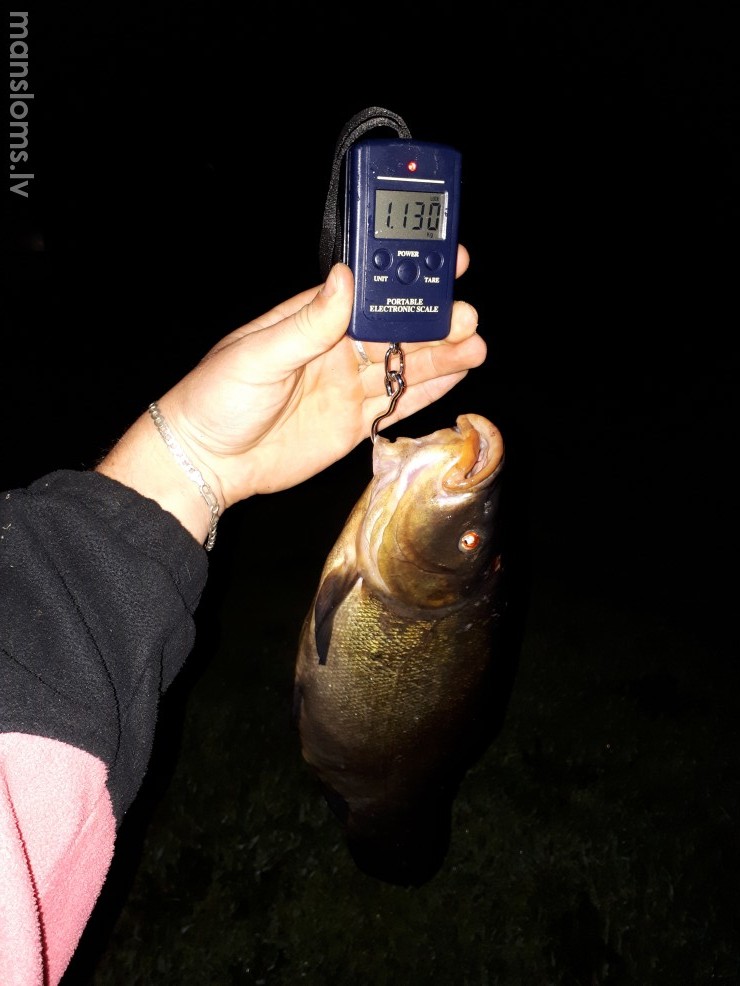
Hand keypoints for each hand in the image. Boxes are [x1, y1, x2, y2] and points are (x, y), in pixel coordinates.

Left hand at [97, 250, 484, 542]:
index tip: (442, 265)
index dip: (404, 281)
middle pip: (395, 330)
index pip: (368, 294)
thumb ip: (307, 324)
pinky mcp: (353, 424)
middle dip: (434, 321)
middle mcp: (336, 350)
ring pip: (404, 366)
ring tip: (476, 344)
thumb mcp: (258, 356)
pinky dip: (429, 390)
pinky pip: (398, 405)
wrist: (209, 462)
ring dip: (441, 355)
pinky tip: (458, 374)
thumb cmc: (217, 399)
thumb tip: (344, 279)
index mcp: (312, 321)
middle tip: (467, 315)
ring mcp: (347, 387)